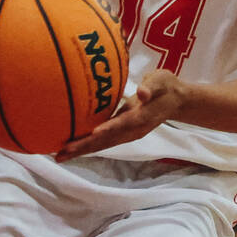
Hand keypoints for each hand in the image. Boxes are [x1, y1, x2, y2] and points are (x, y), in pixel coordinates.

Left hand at [55, 70, 185, 160]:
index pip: (124, 123)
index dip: (109, 128)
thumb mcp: (161, 80)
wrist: (176, 100)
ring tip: (60, 156)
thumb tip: (143, 92)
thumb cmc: (166, 86)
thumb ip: (151, 86)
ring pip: (104, 144)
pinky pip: (104, 141)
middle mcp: (133, 129)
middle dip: (85, 147)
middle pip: (108, 140)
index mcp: (142, 116)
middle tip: (62, 153)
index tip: (93, 133)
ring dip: (82, 150)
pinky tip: (73, 148)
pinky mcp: (123, 133)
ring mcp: (128, 133)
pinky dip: (88, 146)